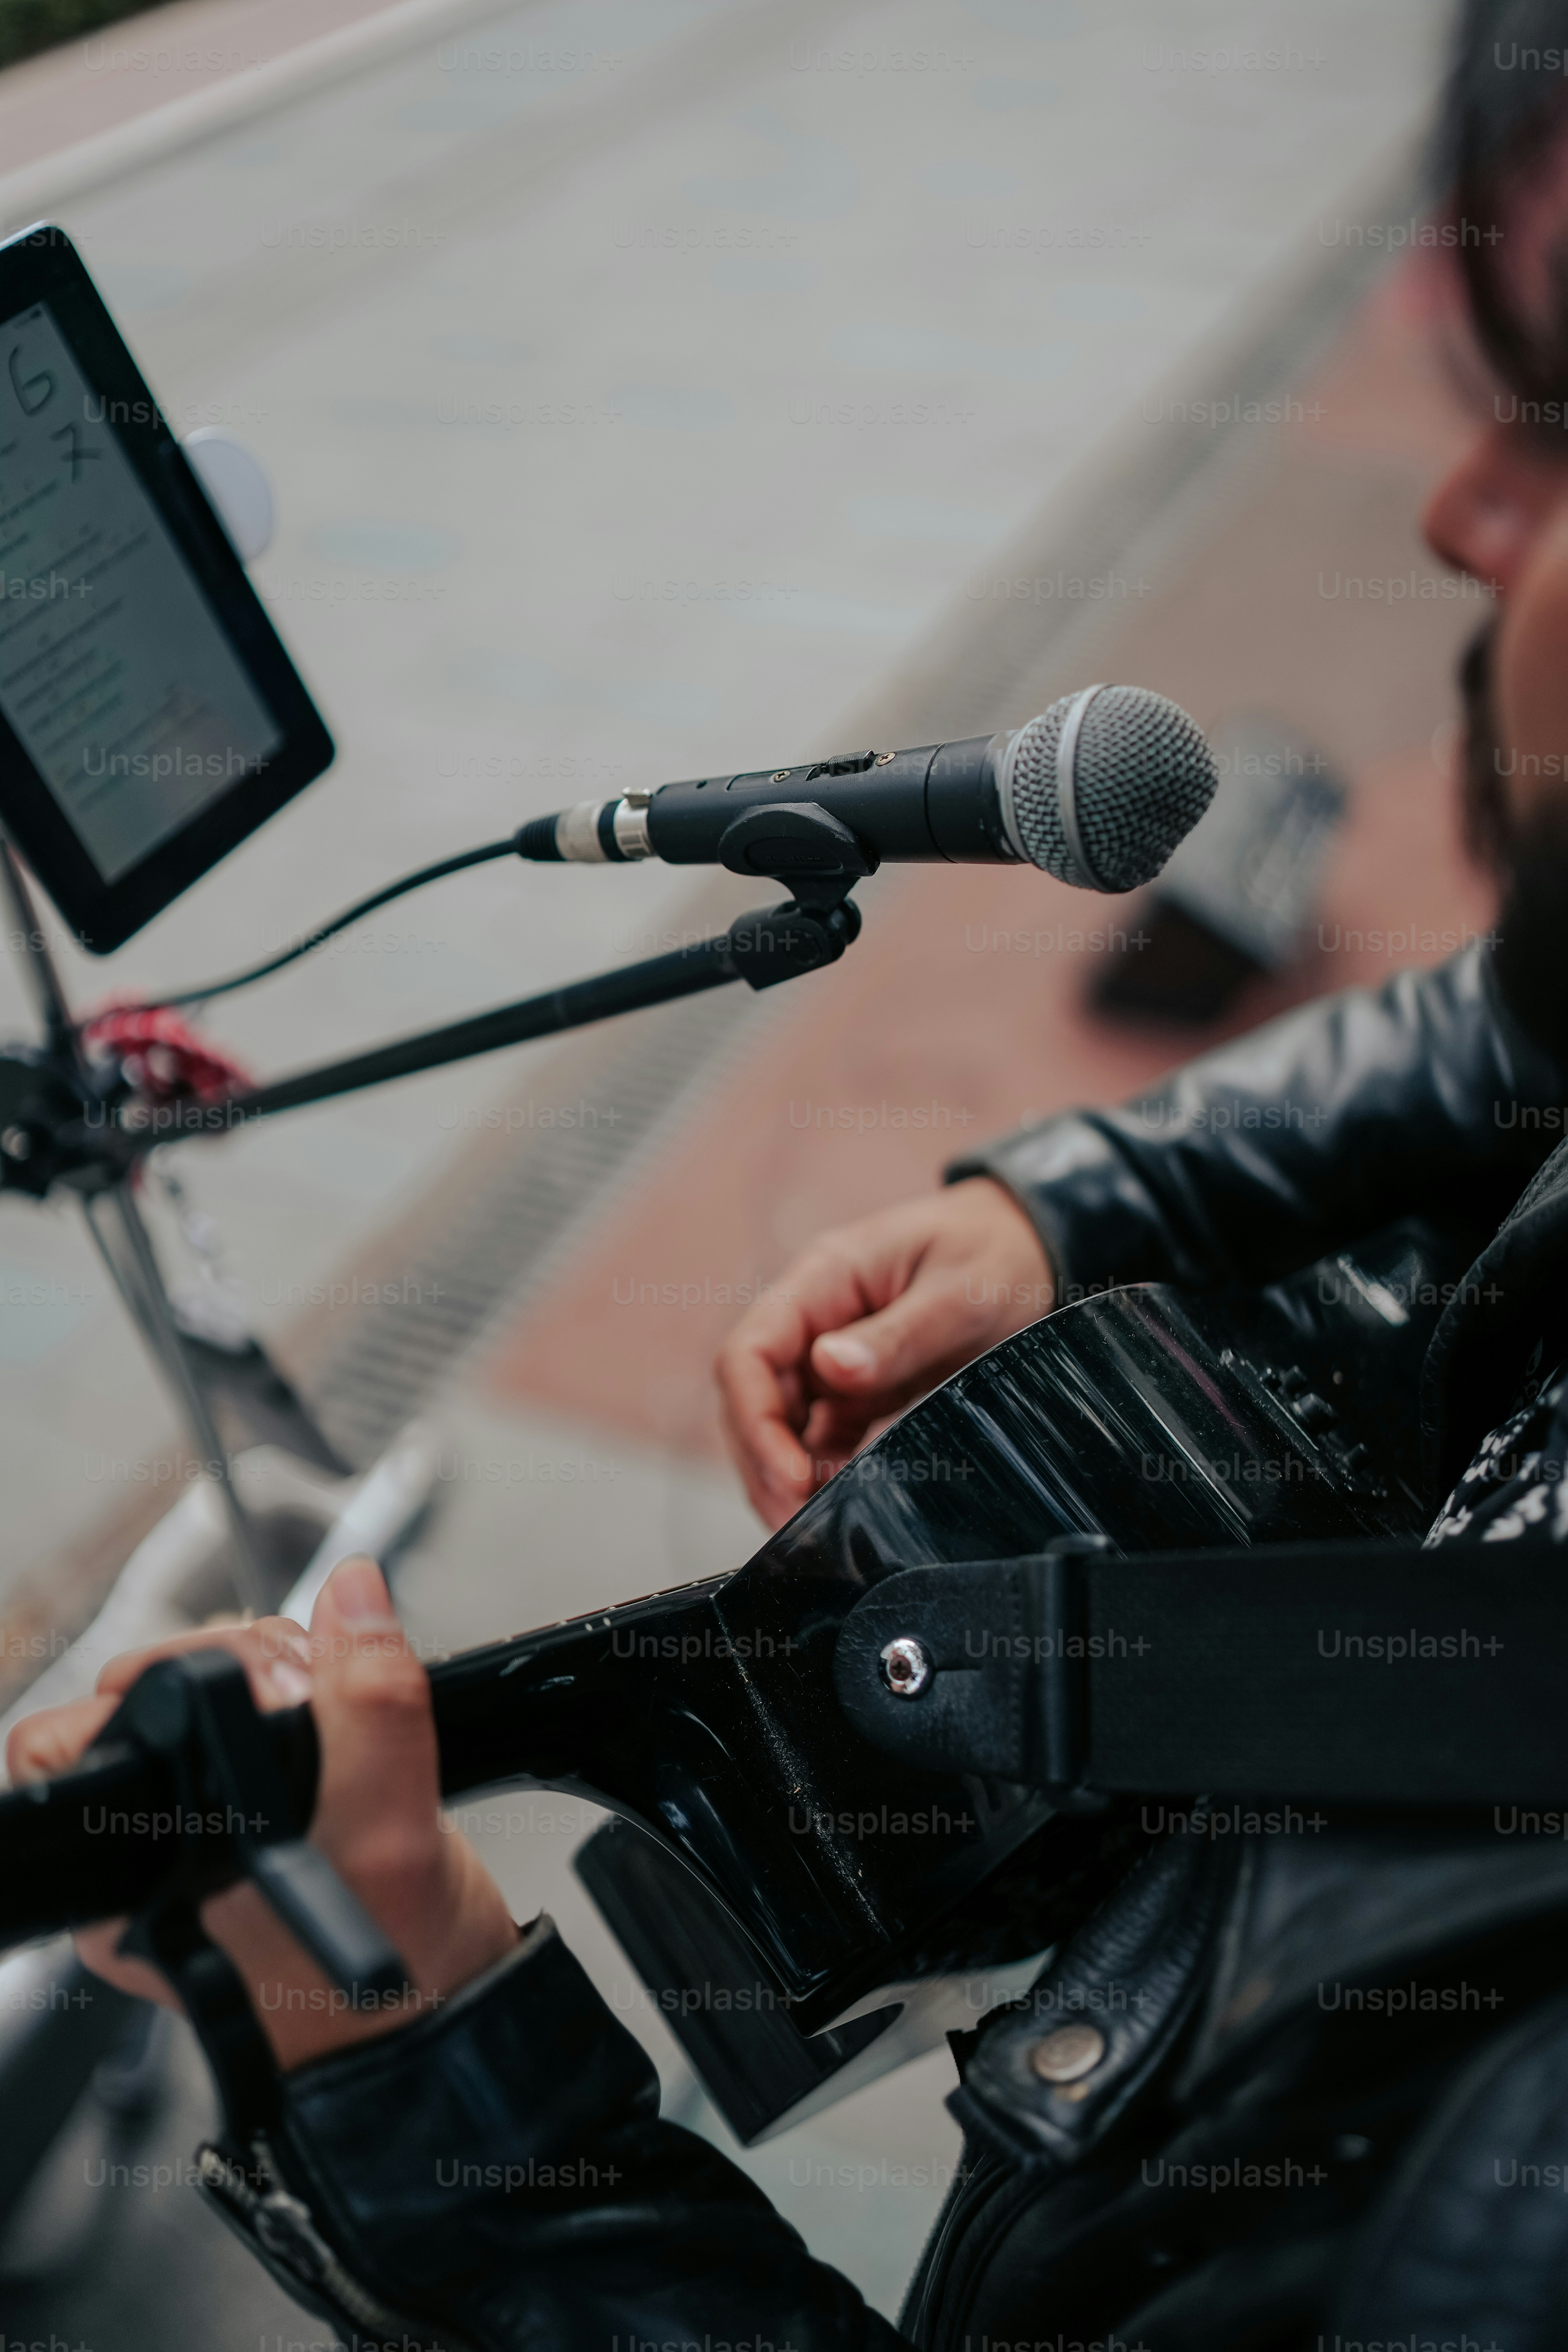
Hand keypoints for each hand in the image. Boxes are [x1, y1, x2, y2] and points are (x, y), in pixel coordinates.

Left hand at [5, 1556, 517, 2069]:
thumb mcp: (390, 1829)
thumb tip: (353, 1594)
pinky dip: (315, 1692)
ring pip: (211, 1694)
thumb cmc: (399, 1976)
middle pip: (148, 1694)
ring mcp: (208, 1830)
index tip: (255, 1693)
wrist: (449, 2018)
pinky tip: (349, 1720)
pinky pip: (266, 1709)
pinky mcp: (265, 1803)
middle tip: (316, 1694)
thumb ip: (369, 1706)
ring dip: (287, 1672)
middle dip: (245, 1668)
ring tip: (343, 1708)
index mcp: (139, 1879)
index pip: (72, 1745)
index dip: (151, 1689)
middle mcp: (157, 1854)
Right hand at [715, 1177, 1052, 1526]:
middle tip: (794, 1525)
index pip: (749, 1352)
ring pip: (780, 1422)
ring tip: (810, 1530)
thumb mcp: (960, 1291)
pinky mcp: (859, 1386)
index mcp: (823, 1279)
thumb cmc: (996, 1251)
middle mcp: (815, 1319)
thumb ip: (898, 1333)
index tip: (791, 1475)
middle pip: (754, 1396)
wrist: (1029, 1243)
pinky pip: (821, 1434)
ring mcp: (833, 1354)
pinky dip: (820, 1471)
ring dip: (784, 1475)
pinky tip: (836, 1503)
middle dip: (763, 1462)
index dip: (755, 1419)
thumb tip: (830, 1367)